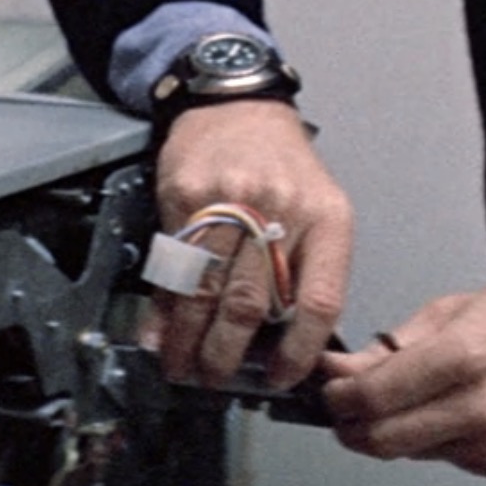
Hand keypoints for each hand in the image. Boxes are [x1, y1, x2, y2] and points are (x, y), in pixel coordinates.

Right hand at [143, 99, 350, 390]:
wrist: (237, 106)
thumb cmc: (282, 168)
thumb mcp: (318, 212)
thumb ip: (305, 274)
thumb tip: (279, 348)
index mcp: (327, 221)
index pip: (318, 302)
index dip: (297, 352)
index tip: (279, 378)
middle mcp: (280, 210)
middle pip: (251, 302)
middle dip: (227, 355)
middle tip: (214, 379)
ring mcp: (229, 201)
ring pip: (206, 289)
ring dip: (189, 339)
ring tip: (182, 366)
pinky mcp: (186, 194)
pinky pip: (173, 264)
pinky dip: (163, 306)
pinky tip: (158, 331)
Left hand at [315, 282, 485, 478]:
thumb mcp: (457, 310)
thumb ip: (395, 345)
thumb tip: (346, 368)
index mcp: (460, 357)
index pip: (373, 397)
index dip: (337, 399)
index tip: (329, 391)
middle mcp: (476, 407)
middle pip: (381, 440)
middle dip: (350, 428)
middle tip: (343, 411)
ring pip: (410, 452)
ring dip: (393, 432)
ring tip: (406, 400)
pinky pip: (446, 458)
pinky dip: (434, 439)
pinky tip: (451, 411)